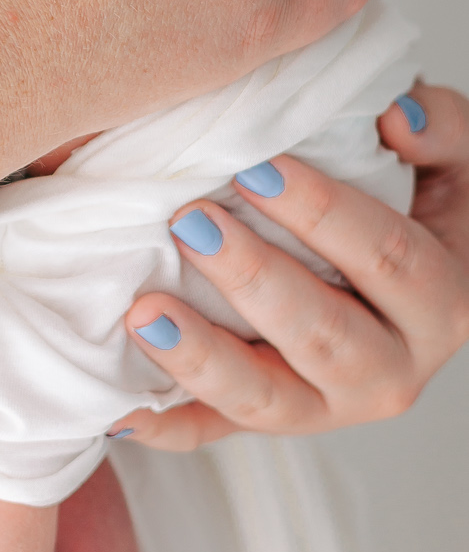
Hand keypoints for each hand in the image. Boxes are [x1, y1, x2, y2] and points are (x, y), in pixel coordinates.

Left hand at [115, 82, 468, 443]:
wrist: (407, 292)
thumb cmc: (421, 210)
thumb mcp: (456, 166)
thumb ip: (442, 130)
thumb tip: (396, 117)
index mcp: (438, 303)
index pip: (385, 257)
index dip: (322, 212)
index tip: (253, 167)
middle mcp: (391, 371)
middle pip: (323, 334)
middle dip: (252, 278)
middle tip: (190, 222)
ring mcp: (328, 407)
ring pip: (267, 400)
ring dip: (203, 358)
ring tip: (143, 311)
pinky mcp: (272, 422)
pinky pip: (215, 434)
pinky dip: (166, 427)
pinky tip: (118, 413)